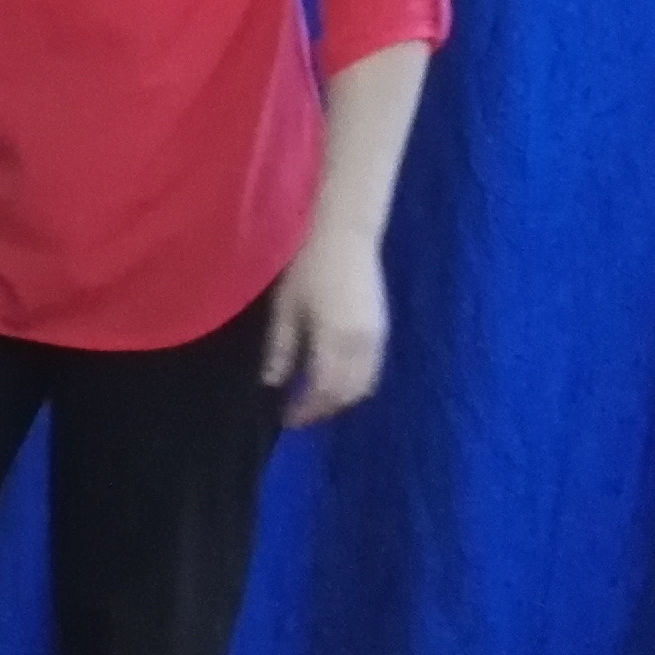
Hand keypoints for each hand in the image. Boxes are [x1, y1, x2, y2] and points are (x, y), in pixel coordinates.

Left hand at [260, 232, 392, 425]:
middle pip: (347, 393)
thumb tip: (272, 383)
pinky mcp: (382, 328)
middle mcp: (362, 344)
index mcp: (335, 340)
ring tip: (314, 398)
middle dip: (324, 408)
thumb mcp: (285, 308)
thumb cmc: (307, 267)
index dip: (305, 409)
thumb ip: (280, 349)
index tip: (285, 418)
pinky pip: (372, 368)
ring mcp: (377, 337)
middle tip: (298, 412)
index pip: (323, 391)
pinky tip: (333, 377)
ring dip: (341, 398)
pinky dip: (354, 382)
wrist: (345, 235)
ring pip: (364, 384)